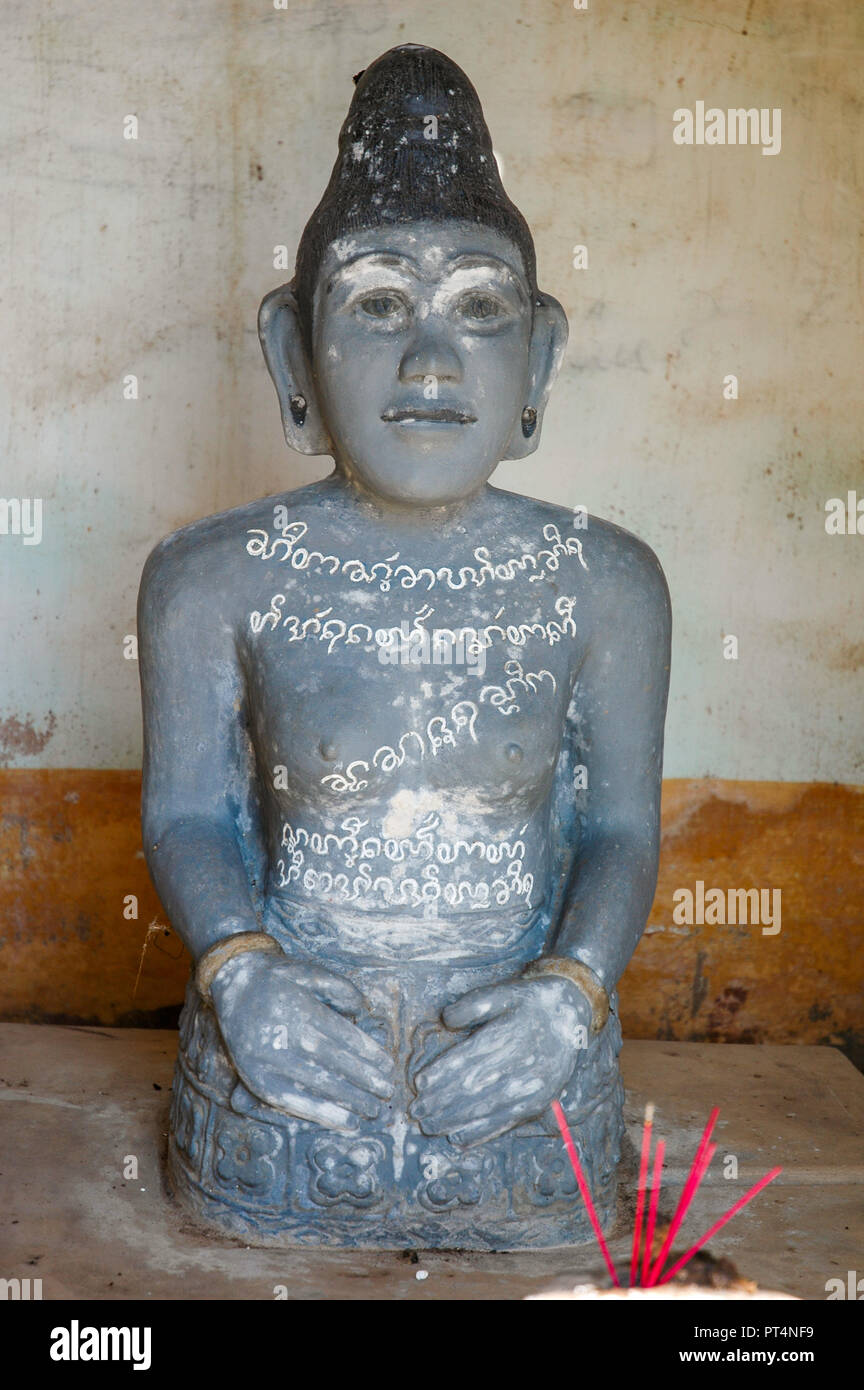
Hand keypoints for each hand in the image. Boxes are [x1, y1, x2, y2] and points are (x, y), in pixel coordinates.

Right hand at [211, 951, 395, 1131]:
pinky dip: (321, 1113)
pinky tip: (345, 1120)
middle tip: (387, 1092)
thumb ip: (341, 988)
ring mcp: (267, 1060)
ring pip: (316, 1085)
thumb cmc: (279, 978)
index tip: (388, 1067)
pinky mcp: (256, 1079)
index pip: (342, 1037)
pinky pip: (293, 1101)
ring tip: (373, 1110)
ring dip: (348, 1101)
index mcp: (299, 1009)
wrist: (232, 982)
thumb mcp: (310, 971)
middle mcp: (283, 1036)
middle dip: (364, 1081)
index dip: (368, 1055)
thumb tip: (364, 1012)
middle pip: (333, 1064)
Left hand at [409, 976, 590, 1146]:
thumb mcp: (502, 992)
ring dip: (455, 1120)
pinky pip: (506, 1122)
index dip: (442, 1072)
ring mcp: (533, 1086)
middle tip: (417, 1110)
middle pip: (475, 1086)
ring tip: (430, 1126)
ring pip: (487, 1108)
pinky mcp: (539, 1102)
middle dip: (442, 1101)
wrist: (570, 1014)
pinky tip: (459, 1138)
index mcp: (511, 1033)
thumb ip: (473, 1004)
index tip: (419, 1083)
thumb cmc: (529, 1002)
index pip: (470, 1057)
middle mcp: (523, 1062)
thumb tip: (446, 1019)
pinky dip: (481, 1133)